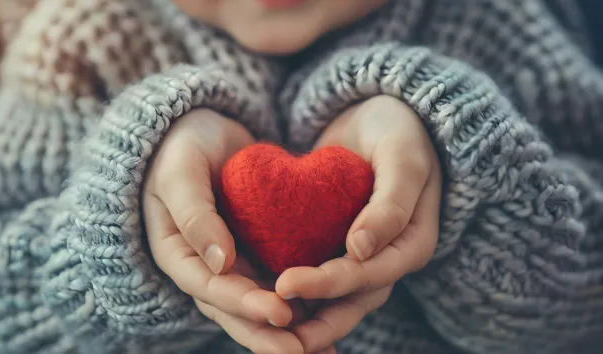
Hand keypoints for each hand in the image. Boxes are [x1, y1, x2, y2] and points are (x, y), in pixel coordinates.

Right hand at [142, 109, 303, 352]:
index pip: (209, 288)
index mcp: (179, 254)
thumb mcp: (180, 173)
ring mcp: (233, 262)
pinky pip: (279, 278)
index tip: (280, 313)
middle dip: (268, 333)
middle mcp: (206, 267)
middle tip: (303, 351)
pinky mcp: (257, 250)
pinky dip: (302, 298)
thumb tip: (219, 263)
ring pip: (259, 302)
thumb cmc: (182, 147)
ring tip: (324, 347)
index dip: (243, 305)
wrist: (202, 130)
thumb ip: (194, 215)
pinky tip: (332, 310)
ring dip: (288, 329)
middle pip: (235, 310)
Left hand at [276, 96, 442, 351]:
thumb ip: (391, 203)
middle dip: (313, 318)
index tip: (285, 283)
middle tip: (268, 324)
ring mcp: (365, 256)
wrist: (381, 116)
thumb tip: (362, 250)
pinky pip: (321, 275)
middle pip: (352, 300)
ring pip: (336, 299)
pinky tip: (263, 299)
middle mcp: (389, 258)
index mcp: (412, 244)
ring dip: (304, 317)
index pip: (370, 276)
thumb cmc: (399, 131)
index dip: (329, 284)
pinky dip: (299, 293)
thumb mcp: (402, 159)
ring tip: (261, 328)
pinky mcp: (340, 247)